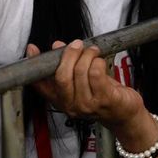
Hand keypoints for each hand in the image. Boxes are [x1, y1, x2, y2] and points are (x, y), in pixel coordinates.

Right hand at [26, 40, 146, 127]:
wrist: (124, 113)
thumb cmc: (103, 95)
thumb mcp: (82, 81)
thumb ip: (68, 64)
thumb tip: (58, 46)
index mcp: (61, 100)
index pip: (42, 85)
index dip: (35, 65)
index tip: (33, 50)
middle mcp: (71, 105)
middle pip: (62, 76)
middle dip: (69, 55)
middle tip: (77, 45)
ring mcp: (87, 105)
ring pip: (80, 71)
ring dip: (87, 55)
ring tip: (93, 51)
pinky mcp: (104, 100)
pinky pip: (96, 73)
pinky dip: (97, 61)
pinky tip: (100, 60)